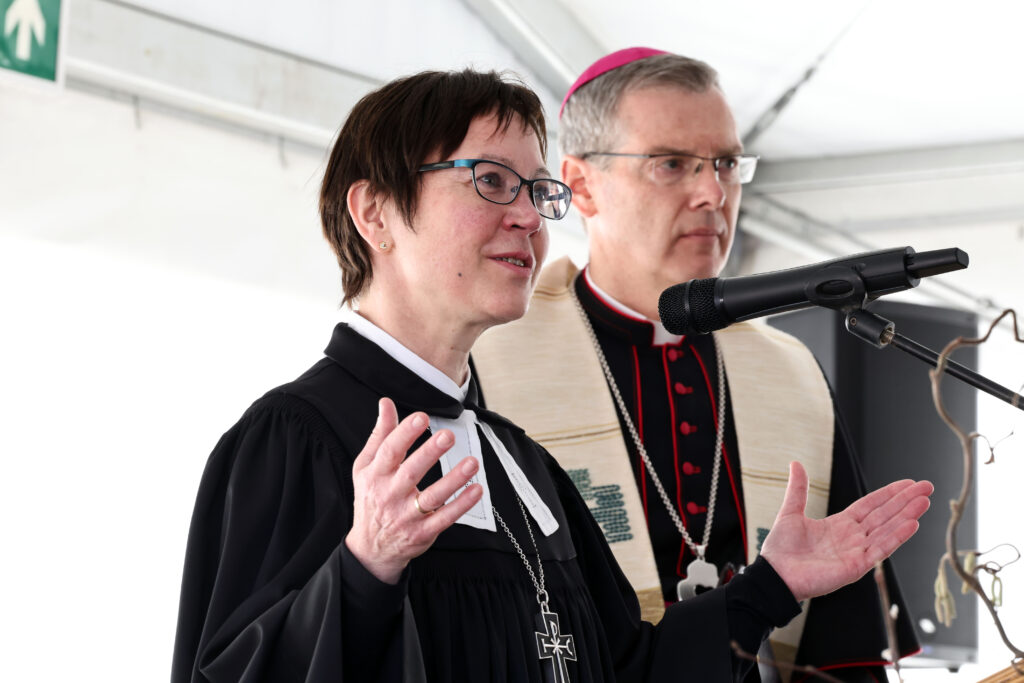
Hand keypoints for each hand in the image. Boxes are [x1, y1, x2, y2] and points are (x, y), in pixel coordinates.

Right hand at [345, 397, 482, 583]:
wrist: (370, 549)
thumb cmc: (371, 499)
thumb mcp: (365, 467)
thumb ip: (379, 435)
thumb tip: (386, 404)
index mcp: (376, 475)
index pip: (390, 451)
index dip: (404, 433)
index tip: (421, 418)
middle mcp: (390, 495)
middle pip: (411, 472)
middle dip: (430, 453)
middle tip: (448, 436)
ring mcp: (407, 515)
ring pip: (432, 497)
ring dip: (454, 479)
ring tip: (471, 462)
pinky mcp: (423, 532)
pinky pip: (444, 518)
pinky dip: (461, 505)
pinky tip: (476, 490)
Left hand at [760, 461, 932, 601]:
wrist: (775, 574)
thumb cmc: (782, 549)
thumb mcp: (791, 511)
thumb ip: (798, 489)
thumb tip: (796, 464)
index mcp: (839, 524)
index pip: (871, 505)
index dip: (889, 494)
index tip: (908, 484)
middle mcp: (852, 538)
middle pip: (884, 515)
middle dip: (906, 501)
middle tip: (927, 487)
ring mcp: (857, 552)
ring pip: (887, 529)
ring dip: (906, 515)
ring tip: (924, 502)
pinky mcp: (857, 566)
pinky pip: (881, 549)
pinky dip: (897, 536)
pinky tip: (912, 523)